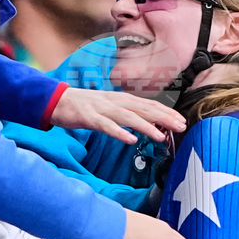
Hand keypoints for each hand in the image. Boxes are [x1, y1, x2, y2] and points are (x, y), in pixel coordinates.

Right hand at [49, 87, 185, 144]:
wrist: (57, 100)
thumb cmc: (85, 106)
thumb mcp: (109, 107)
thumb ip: (126, 113)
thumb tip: (146, 122)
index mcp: (121, 99)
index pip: (149, 105)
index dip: (166, 112)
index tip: (181, 121)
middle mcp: (115, 102)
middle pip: (143, 109)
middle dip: (163, 118)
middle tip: (181, 127)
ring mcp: (102, 109)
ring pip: (128, 117)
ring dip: (145, 126)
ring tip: (160, 136)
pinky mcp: (88, 117)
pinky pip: (106, 126)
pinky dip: (118, 132)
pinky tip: (130, 139)